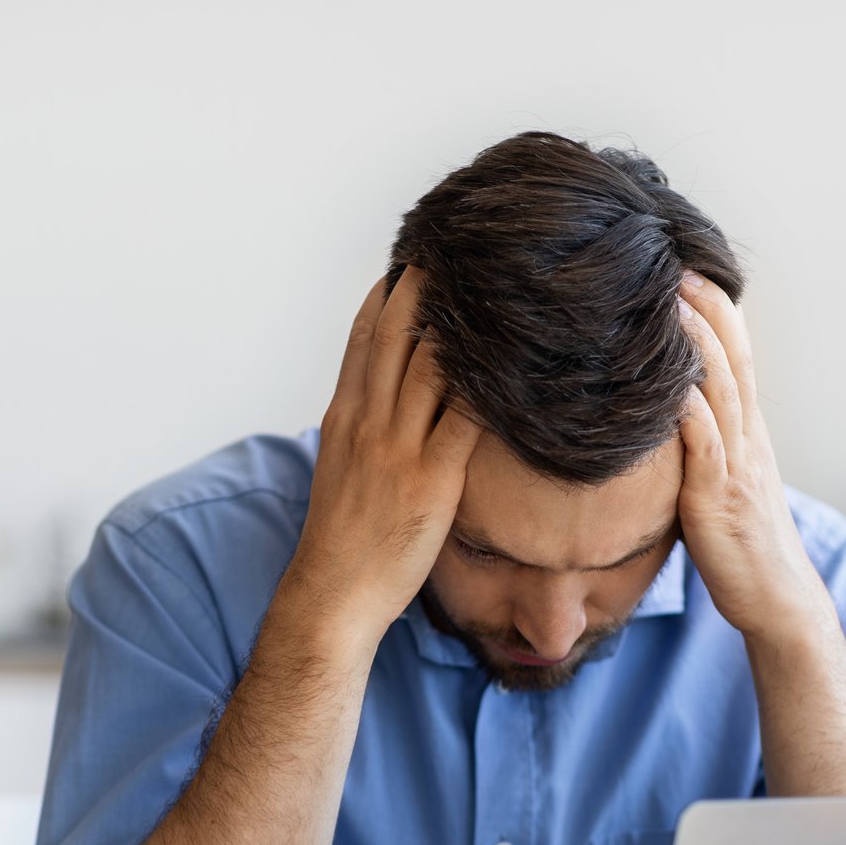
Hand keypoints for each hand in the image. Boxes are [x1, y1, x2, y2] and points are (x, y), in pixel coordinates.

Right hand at [278, 267, 480, 648]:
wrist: (333, 594)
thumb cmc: (341, 541)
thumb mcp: (339, 471)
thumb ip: (362, 433)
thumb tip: (384, 408)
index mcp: (344, 417)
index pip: (363, 341)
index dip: (387, 297)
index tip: (406, 263)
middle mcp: (368, 422)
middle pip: (397, 338)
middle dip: (424, 290)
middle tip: (454, 249)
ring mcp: (398, 448)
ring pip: (430, 365)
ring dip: (459, 323)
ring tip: (490, 285)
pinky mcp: (431, 479)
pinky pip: (465, 419)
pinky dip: (487, 384)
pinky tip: (513, 358)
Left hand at [674, 271, 835, 642]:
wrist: (778, 600)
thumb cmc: (745, 546)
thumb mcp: (728, 482)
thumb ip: (707, 445)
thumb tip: (674, 412)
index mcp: (750, 433)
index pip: (738, 357)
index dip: (718, 311)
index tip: (689, 269)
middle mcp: (748, 440)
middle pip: (731, 361)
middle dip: (706, 309)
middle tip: (677, 262)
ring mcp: (736, 468)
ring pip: (720, 393)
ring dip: (695, 346)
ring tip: (666, 304)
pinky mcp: (717, 500)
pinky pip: (703, 448)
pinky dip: (686, 412)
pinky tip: (667, 386)